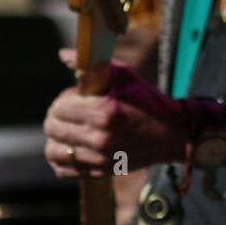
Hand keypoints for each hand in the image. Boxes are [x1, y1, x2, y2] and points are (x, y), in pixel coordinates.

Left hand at [43, 52, 225, 176]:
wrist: (173, 133)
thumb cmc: (147, 100)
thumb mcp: (124, 75)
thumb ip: (90, 66)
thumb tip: (61, 54)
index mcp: (104, 112)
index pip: (60, 107)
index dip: (64, 98)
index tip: (75, 97)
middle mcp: (99, 138)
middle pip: (52, 128)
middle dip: (56, 116)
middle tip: (69, 112)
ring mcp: (99, 158)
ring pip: (53, 151)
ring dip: (55, 138)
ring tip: (66, 130)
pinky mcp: (101, 171)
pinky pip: (64, 170)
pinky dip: (61, 159)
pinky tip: (70, 147)